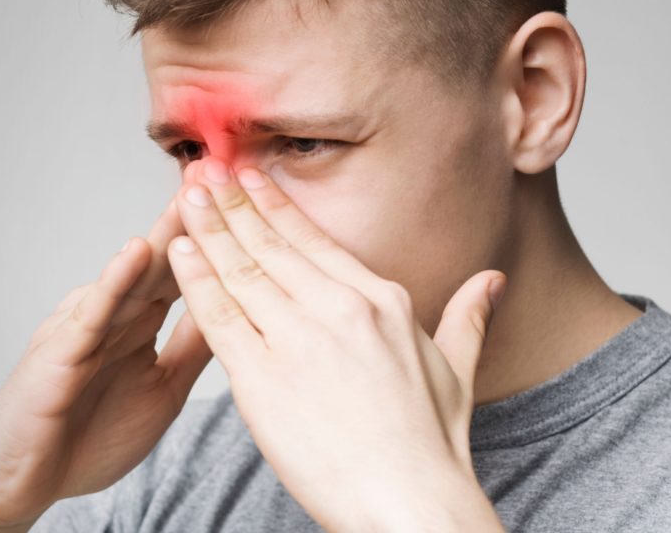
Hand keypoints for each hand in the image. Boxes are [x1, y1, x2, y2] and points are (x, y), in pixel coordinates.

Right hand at [0, 186, 213, 528]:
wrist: (22, 482)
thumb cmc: (87, 437)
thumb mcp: (163, 389)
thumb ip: (193, 347)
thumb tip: (237, 308)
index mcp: (138, 324)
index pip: (183, 271)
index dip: (215, 237)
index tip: (249, 200)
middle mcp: (112, 315)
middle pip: (160, 259)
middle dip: (191, 216)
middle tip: (223, 168)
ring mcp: (83, 327)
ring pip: (129, 276)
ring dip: (162, 233)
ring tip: (192, 191)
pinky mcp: (59, 351)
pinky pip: (91, 314)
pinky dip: (114, 283)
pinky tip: (136, 255)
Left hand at [166, 156, 506, 532]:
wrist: (410, 505)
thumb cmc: (431, 446)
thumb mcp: (458, 370)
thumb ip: (467, 316)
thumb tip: (491, 281)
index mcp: (381, 300)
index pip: (313, 240)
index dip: (276, 205)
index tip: (251, 178)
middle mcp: (338, 309)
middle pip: (271, 245)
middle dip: (232, 204)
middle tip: (203, 170)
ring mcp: (299, 341)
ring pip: (241, 271)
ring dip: (208, 229)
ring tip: (184, 196)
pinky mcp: (263, 380)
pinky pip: (220, 318)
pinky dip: (195, 282)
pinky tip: (179, 252)